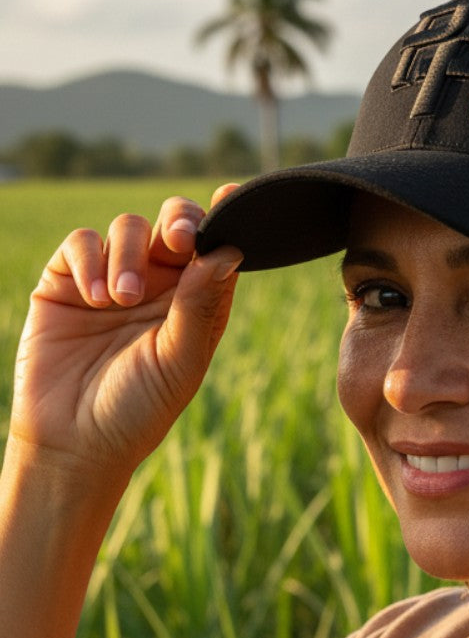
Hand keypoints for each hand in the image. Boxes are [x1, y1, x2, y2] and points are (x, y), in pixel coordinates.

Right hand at [8, 186, 242, 486]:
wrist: (74, 442)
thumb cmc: (139, 409)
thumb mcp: (179, 359)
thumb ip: (200, 305)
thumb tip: (228, 252)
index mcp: (197, 298)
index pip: (216, 246)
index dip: (225, 218)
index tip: (231, 194)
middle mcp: (161, 283)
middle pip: (175, 224)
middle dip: (178, 221)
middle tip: (178, 240)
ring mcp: (113, 278)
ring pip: (128, 228)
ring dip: (129, 255)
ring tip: (122, 299)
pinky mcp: (67, 281)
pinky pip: (81, 243)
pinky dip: (89, 259)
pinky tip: (95, 296)